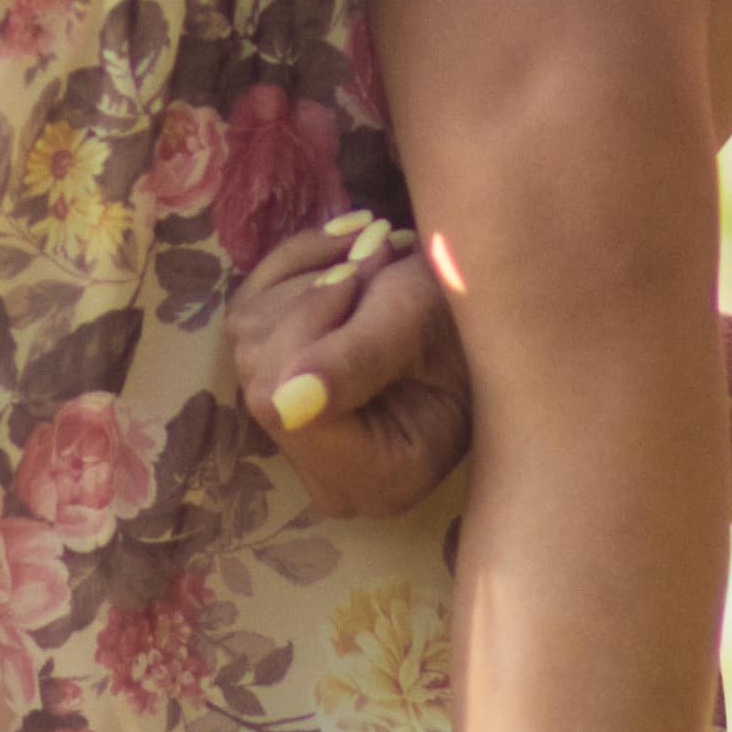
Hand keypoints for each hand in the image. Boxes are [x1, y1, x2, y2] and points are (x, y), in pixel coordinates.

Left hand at [227, 213, 468, 510]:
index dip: (309, 326)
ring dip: (306, 276)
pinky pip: (250, 317)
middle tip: (378, 254)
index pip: (283, 407)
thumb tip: (285, 406)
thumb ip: (357, 361)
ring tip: (374, 254)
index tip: (363, 271)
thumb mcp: (417, 321)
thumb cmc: (465, 315)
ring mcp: (300, 440)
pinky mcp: (282, 394)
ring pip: (251, 338)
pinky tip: (340, 250)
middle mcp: (326, 475)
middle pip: (261, 372)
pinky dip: (288, 271)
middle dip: (311, 297)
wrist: (480, 307)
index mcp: (375, 481)